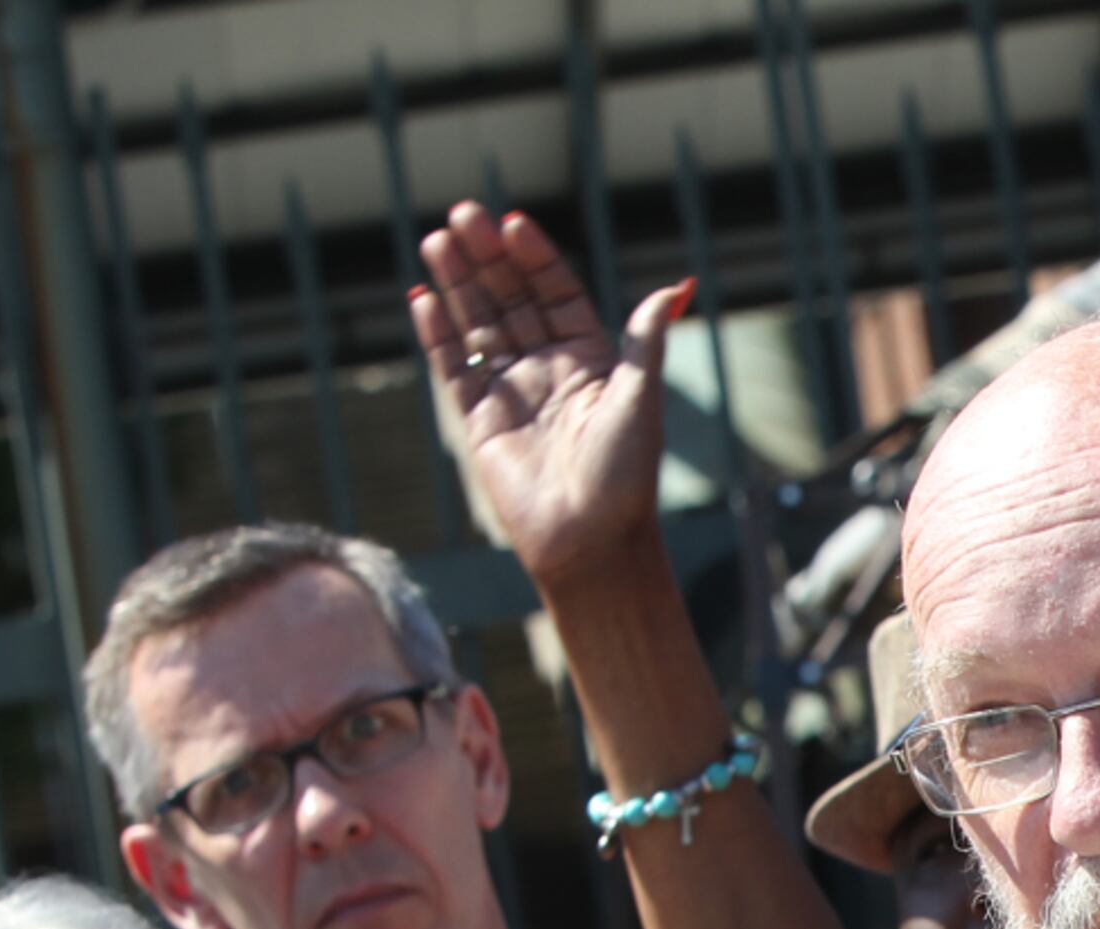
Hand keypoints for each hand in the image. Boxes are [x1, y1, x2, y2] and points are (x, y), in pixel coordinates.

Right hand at [411, 201, 688, 587]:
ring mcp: (512, 394)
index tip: (513, 222)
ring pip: (479, 326)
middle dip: (488, 258)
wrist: (590, 543)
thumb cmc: (625, 475)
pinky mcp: (479, 422)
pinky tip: (422, 298)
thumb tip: (677, 287)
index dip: (536, 259)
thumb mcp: (643, 399)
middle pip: (513, 300)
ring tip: (438, 240)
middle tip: (462, 214)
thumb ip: (647, 340)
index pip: (557, 295)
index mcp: (592, 362)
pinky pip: (454, 369)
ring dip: (459, 284)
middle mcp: (550, 372)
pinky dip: (438, 334)